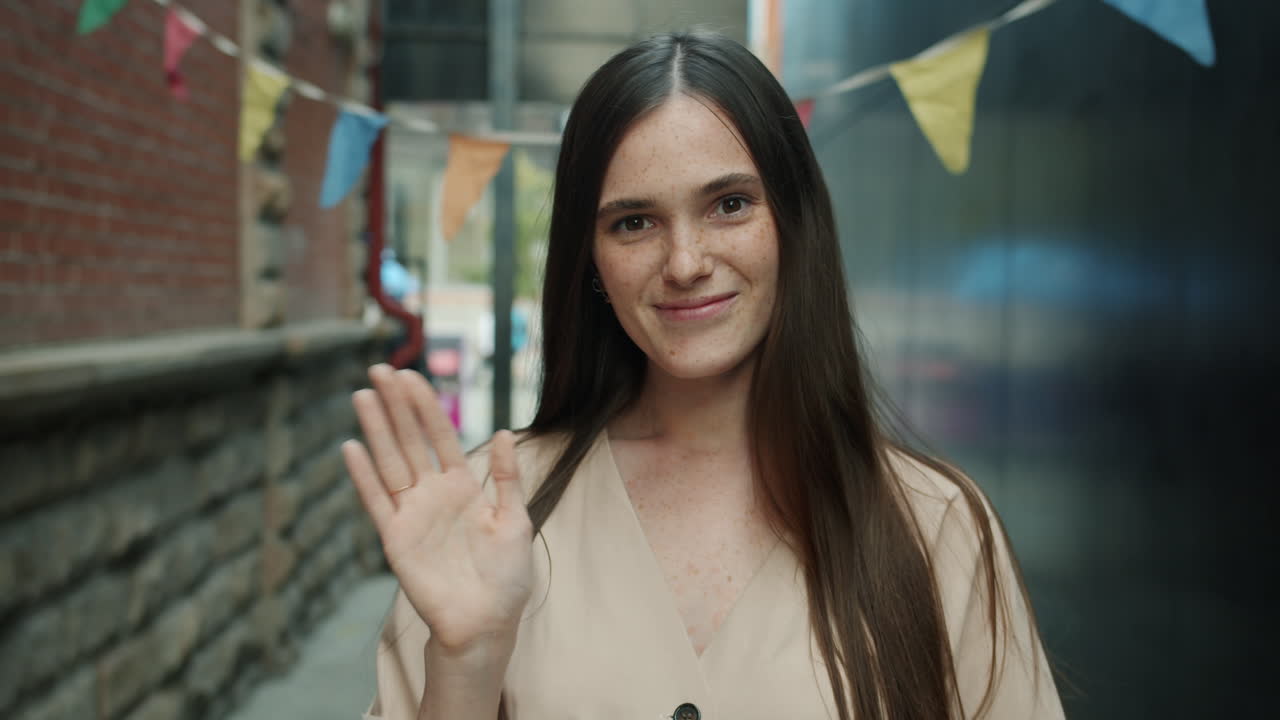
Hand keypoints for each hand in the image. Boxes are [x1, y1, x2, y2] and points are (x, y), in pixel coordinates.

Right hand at [342, 365, 533, 657]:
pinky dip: (363, 476)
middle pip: (410, 441)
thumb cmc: (506, 578)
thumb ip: (505, 478)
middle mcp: (433, 496)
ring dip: (376, 430)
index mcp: (463, 488)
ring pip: (389, 462)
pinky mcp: (395, 540)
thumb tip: (503, 433)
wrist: (486, 623)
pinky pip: (376, 502)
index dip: (426, 406)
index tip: (412, 375)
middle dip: (395, 406)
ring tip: (362, 395)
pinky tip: (351, 448)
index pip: (440, 437)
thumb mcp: (515, 520)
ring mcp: (411, 515)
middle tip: (379, 369)